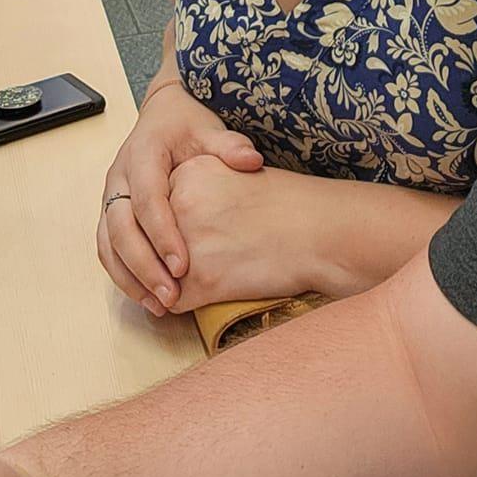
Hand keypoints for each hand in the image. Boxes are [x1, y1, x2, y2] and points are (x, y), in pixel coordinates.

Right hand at [97, 81, 262, 316]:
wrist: (163, 115)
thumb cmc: (187, 124)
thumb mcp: (208, 128)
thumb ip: (228, 145)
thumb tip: (251, 160)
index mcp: (142, 155)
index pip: (147, 200)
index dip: (162, 234)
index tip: (182, 266)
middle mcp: (119, 178)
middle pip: (121, 228)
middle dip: (144, 266)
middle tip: (170, 296)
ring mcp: (110, 197)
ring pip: (108, 244)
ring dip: (130, 278)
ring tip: (159, 305)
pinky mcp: (110, 213)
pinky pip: (108, 249)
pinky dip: (124, 276)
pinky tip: (148, 297)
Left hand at [167, 156, 324, 312]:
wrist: (321, 230)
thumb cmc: (285, 204)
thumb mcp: (233, 177)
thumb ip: (195, 194)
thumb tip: (167, 228)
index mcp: (186, 172)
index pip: (158, 208)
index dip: (177, 227)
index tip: (203, 230)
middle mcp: (178, 203)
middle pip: (154, 240)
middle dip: (171, 255)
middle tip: (206, 256)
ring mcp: (185, 243)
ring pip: (159, 273)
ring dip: (175, 281)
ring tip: (212, 274)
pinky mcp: (198, 281)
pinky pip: (174, 302)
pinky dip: (189, 303)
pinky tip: (217, 289)